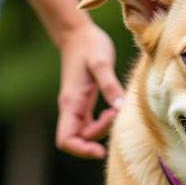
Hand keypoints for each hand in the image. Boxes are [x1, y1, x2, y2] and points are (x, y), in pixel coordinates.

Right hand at [56, 22, 124, 158]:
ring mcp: (76, 107)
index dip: (81, 150)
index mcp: (71, 102)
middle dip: (96, 139)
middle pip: (75, 140)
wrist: (78, 34)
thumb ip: (110, 85)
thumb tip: (119, 108)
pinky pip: (89, 124)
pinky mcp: (83, 103)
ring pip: (84, 133)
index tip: (101, 149)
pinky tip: (115, 110)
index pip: (66, 139)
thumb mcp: (102, 62)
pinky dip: (102, 124)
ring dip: (101, 130)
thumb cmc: (90, 45)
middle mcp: (70, 108)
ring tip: (117, 109)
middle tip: (114, 116)